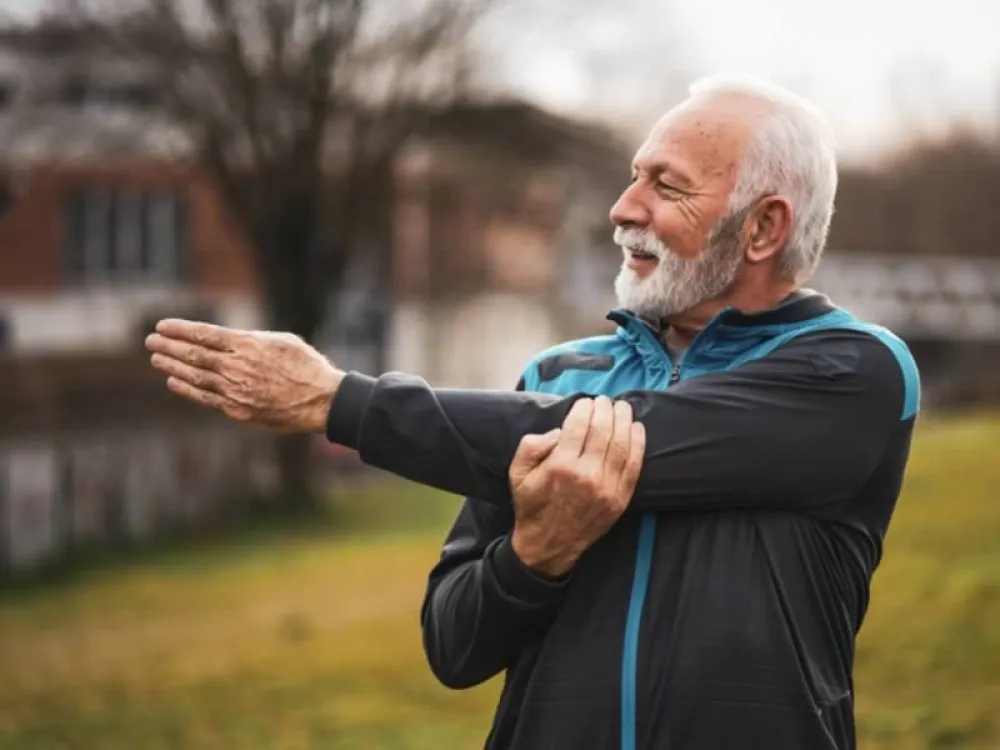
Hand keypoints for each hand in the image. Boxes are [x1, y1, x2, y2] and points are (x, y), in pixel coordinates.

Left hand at [145, 319, 342, 433]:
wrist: (321, 400)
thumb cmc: (306, 366)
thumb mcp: (282, 340)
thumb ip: (252, 340)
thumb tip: (230, 339)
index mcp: (248, 344)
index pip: (205, 334)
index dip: (180, 330)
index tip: (162, 326)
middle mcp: (237, 366)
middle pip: (194, 354)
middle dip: (169, 346)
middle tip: (151, 341)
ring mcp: (235, 389)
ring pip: (195, 376)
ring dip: (171, 366)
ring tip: (156, 359)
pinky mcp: (237, 410)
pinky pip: (205, 398)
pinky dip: (186, 390)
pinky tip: (173, 382)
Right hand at [508, 396, 645, 577]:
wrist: (548, 545)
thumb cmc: (532, 505)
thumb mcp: (517, 472)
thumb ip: (532, 445)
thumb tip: (560, 431)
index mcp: (560, 466)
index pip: (579, 425)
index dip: (584, 408)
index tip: (585, 402)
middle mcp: (586, 475)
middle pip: (603, 431)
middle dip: (605, 410)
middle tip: (605, 400)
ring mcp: (606, 488)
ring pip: (621, 445)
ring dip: (624, 421)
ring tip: (622, 408)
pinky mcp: (620, 499)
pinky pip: (634, 466)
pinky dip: (638, 444)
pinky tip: (637, 428)